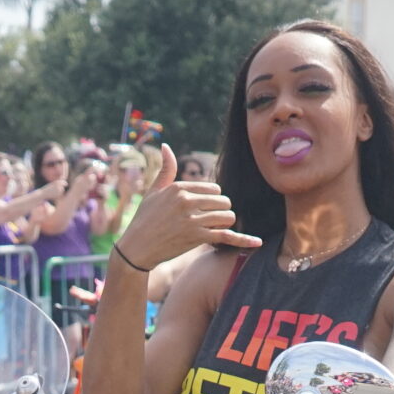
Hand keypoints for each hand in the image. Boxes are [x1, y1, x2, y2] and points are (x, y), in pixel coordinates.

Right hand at [114, 145, 259, 267]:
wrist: (136, 249)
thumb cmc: (144, 219)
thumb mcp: (153, 192)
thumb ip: (166, 169)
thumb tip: (166, 145)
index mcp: (179, 188)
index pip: (214, 189)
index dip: (213, 200)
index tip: (204, 209)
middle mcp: (187, 201)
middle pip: (224, 202)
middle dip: (221, 211)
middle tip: (209, 221)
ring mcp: (193, 219)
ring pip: (227, 217)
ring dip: (224, 224)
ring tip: (213, 229)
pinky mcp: (197, 237)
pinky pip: (227, 236)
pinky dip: (243, 240)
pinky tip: (257, 242)